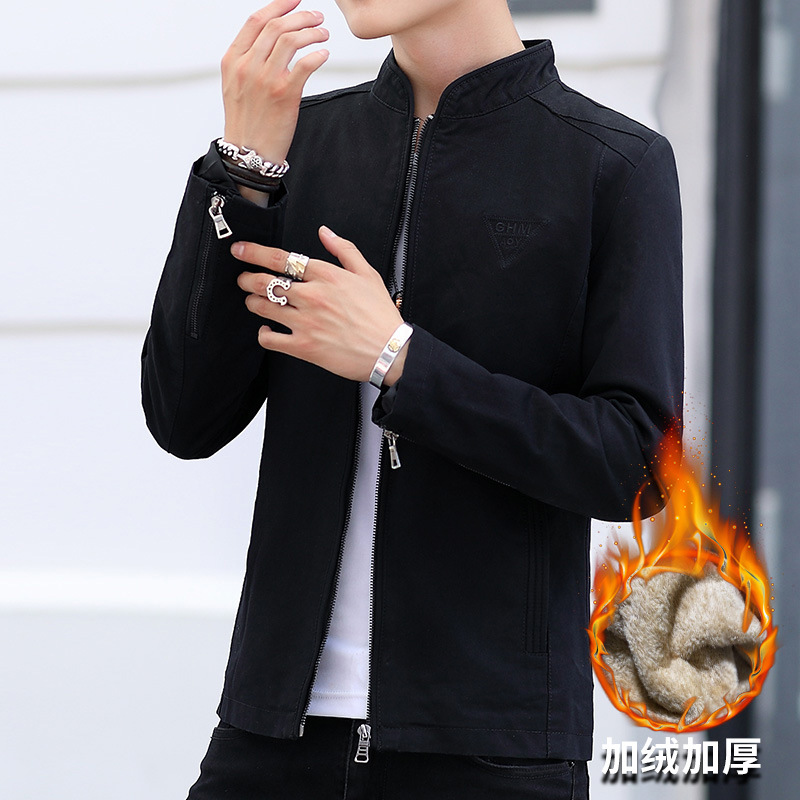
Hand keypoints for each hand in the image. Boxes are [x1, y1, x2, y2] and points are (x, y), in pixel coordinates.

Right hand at [221, 0, 329, 162]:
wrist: (249, 153)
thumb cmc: (246, 121)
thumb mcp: (235, 85)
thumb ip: (247, 61)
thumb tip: (270, 40)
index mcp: (232, 60)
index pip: (256, 21)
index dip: (279, 5)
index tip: (295, 0)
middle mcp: (247, 66)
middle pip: (276, 26)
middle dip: (301, 16)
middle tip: (316, 18)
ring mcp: (265, 79)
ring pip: (291, 40)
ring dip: (312, 32)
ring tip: (323, 34)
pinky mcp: (285, 95)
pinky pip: (305, 64)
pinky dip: (318, 55)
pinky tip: (324, 54)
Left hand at [233, 226, 407, 383]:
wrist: (390, 350)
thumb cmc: (381, 315)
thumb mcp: (368, 274)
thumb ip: (344, 250)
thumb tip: (324, 232)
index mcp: (327, 276)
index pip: (282, 259)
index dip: (255, 252)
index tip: (241, 250)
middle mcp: (313, 296)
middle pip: (265, 281)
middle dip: (247, 278)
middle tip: (243, 279)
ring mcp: (306, 322)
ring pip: (263, 307)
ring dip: (252, 302)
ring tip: (253, 302)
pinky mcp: (304, 347)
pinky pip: (270, 340)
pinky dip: (263, 334)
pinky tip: (267, 331)